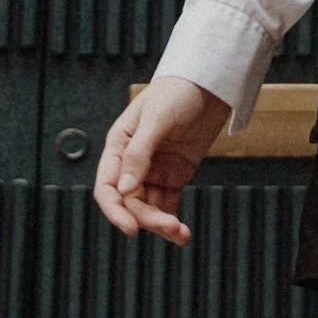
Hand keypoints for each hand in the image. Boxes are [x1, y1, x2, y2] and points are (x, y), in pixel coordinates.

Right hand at [92, 76, 230, 246]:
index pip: (107, 187)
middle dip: (147, 218)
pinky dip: (173, 220)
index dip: (115, 211)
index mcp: (119, 146)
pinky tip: (182, 235)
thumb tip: (124, 189)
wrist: (210, 83)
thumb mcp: (157, 118)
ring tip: (181, 233)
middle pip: (130, 203)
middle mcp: (133, 163)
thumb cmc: (178, 91)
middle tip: (171, 226)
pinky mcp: (174, 176)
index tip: (131, 228)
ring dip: (161, 224)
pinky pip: (167, 205)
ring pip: (149, 208)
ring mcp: (154, 171)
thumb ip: (140, 152)